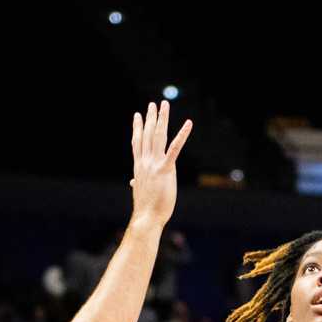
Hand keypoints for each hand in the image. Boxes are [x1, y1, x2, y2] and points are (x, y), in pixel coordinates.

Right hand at [127, 101, 191, 231]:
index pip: (137, 142)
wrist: (147, 217)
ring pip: (157, 136)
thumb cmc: (145, 208)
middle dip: (150, 118)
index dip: (137, 127)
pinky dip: (182, 134)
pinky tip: (188, 123)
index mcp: (139, 166)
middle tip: (152, 104)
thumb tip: (133, 182)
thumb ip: (138, 182)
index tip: (137, 115)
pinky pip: (175, 148)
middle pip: (146, 134)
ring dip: (161, 119)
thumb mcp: (140, 191)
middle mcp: (144, 162)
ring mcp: (154, 164)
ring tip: (163, 105)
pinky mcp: (166, 169)